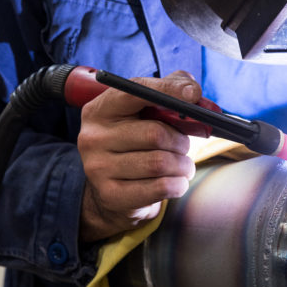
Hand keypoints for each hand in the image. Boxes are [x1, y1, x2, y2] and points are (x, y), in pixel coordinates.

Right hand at [77, 71, 198, 241]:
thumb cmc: (135, 142)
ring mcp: (98, 168)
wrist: (109, 190)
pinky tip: (176, 182)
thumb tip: (192, 91)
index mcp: (100, 110)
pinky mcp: (110, 195)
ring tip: (182, 166)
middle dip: (180, 141)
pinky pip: (160, 188)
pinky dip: (178, 184)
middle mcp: (93, 137)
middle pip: (155, 134)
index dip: (168, 90)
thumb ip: (169, 91)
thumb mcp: (144, 112)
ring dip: (182, 166)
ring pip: (160, 163)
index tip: (193, 94)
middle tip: (184, 146)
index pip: (135, 92)